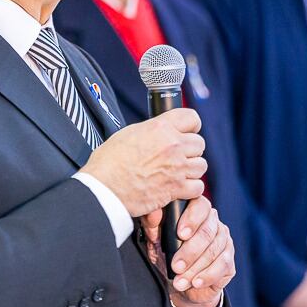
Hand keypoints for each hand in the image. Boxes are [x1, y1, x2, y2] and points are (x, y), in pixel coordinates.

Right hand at [81, 108, 206, 216]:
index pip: (191, 118)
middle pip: (199, 143)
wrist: (104, 188)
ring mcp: (177, 167)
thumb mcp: (128, 133)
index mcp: (160, 127)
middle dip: (190, 150)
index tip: (188, 132)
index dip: (191, 126)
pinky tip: (179, 188)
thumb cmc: (109, 163)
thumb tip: (159, 130)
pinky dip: (191, 189)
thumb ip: (151, 130)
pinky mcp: (176, 188)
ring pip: (201, 165)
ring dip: (192, 170)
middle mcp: (172, 145)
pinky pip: (198, 187)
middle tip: (178, 157)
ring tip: (178, 173)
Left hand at [142, 195, 234, 306]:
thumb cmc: (168, 258)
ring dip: (195, 268)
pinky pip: (223, 265)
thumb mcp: (156, 243)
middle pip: (207, 231)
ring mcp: (224, 241)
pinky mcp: (229, 261)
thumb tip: (152, 217)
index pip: (200, 206)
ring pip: (214, 250)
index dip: (191, 219)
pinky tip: (196, 282)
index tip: (180, 234)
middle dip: (190, 251)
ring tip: (180, 281)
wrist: (180, 285)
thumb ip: (154, 227)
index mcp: (196, 212)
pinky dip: (208, 275)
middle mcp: (213, 223)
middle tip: (176, 266)